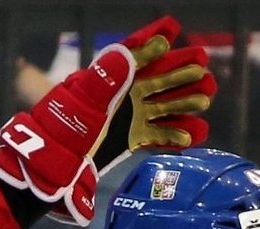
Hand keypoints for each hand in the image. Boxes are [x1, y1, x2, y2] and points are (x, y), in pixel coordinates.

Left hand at [0, 15, 199, 225]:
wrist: (54, 168)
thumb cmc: (64, 132)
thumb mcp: (82, 103)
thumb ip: (104, 80)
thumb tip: (126, 52)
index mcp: (108, 81)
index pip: (134, 55)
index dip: (152, 40)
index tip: (172, 28)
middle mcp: (121, 97)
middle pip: (156, 80)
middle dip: (179, 71)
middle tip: (202, 65)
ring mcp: (128, 119)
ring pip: (163, 106)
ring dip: (185, 102)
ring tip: (206, 98)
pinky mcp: (131, 141)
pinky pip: (159, 135)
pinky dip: (176, 135)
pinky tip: (195, 134)